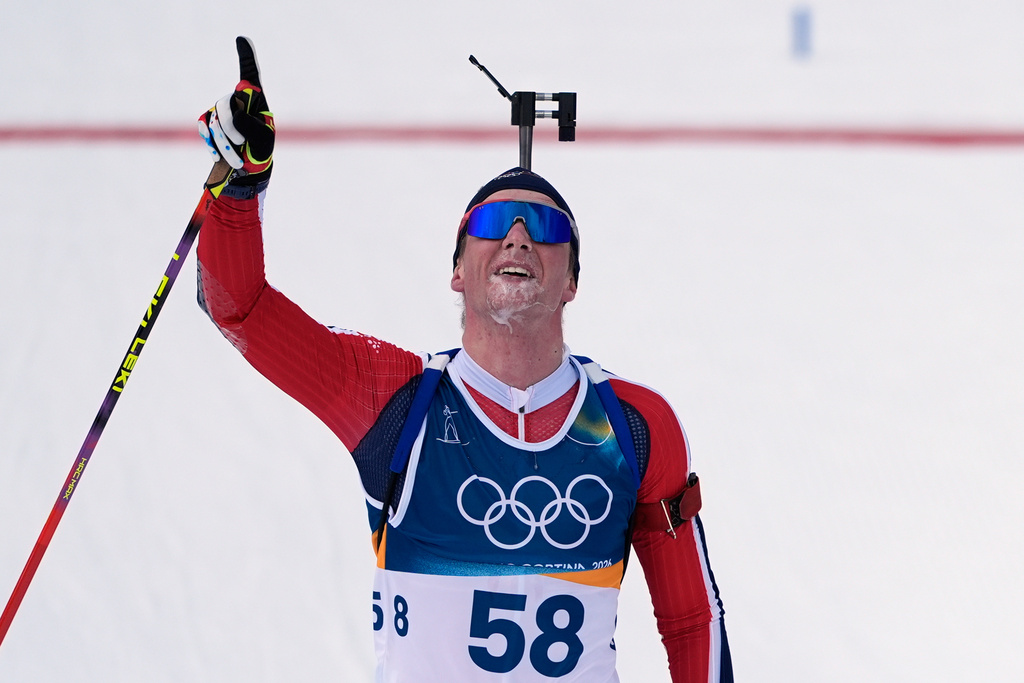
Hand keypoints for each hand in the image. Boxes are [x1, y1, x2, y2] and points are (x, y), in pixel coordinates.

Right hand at [198, 37, 274, 189]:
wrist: (247, 167)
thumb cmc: (260, 149)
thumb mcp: (263, 139)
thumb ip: (252, 126)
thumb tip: (234, 114)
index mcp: (254, 98)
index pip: (249, 73)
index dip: (245, 55)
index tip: (241, 38)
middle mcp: (236, 100)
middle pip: (225, 104)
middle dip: (230, 127)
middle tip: (241, 145)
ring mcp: (221, 110)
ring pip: (214, 120)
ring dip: (223, 142)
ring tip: (236, 157)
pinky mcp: (209, 122)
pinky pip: (204, 127)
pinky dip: (211, 142)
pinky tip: (219, 155)